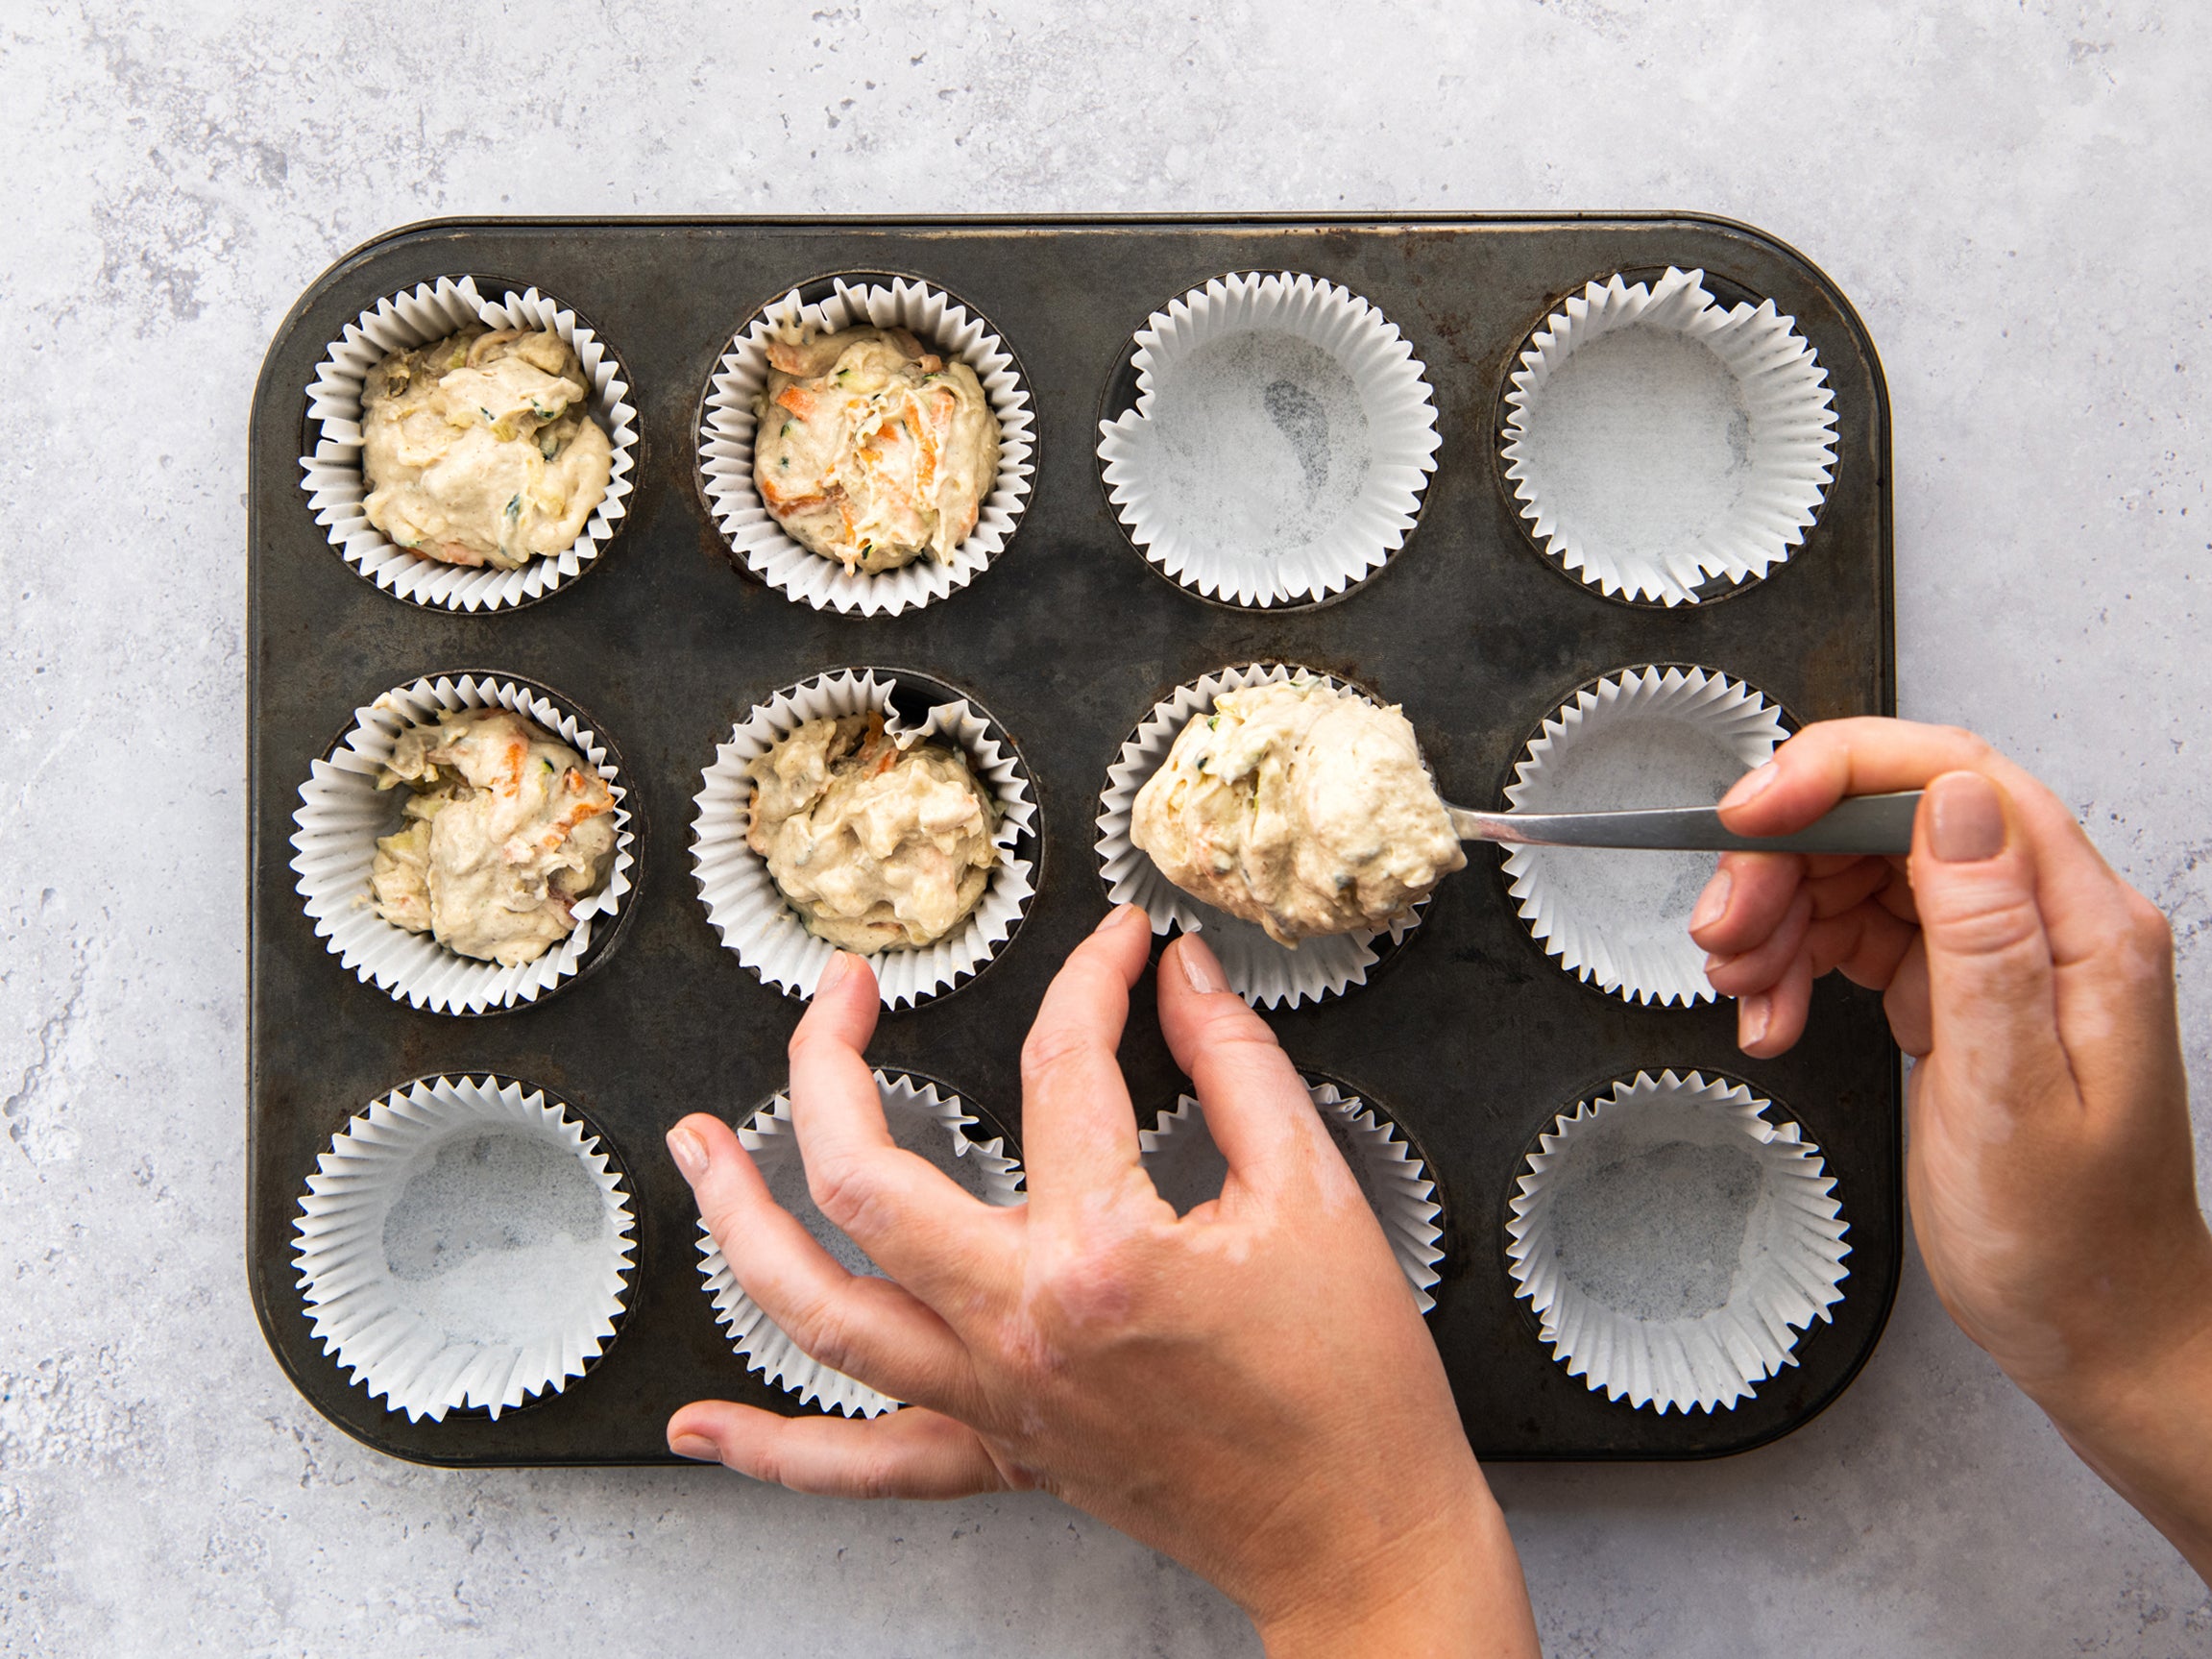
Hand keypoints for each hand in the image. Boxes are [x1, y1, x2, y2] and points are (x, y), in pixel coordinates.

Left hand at [662, 907, 1538, 1656]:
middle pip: (867, 1183)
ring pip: (821, 1314)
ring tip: (701, 1148)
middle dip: (828, 1066)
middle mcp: (1021, 1328)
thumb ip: (1236, 1066)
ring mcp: (996, 1399)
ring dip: (741, 1226)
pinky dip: (771, 1451)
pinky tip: (703, 1425)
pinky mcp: (1001, 1453)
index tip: (1117, 948)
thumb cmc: (1351, 1387)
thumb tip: (1181, 978)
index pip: (1063, 1070)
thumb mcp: (1315, 1194)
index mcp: (1103, 1257)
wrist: (1361, 1535)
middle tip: (840, 996)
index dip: (1089, 981)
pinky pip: (860, 1465)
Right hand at [1689, 718, 2211, 1575]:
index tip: (1750, 814)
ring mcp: (1998, 955)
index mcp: (2083, 929)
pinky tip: (1773, 1015)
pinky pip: (1855, 937)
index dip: (1838, 772)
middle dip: (1785, 861)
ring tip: (1742, 990)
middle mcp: (2046, 923)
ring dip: (1779, 918)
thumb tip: (1954, 799)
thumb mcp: (2014, 1095)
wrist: (2096, 1331)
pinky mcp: (1957, 991)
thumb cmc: (2071, 1243)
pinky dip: (1796, 965)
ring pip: (1858, 876)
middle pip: (1887, 822)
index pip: (1956, 781)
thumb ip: (1986, 938)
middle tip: (1722, 933)